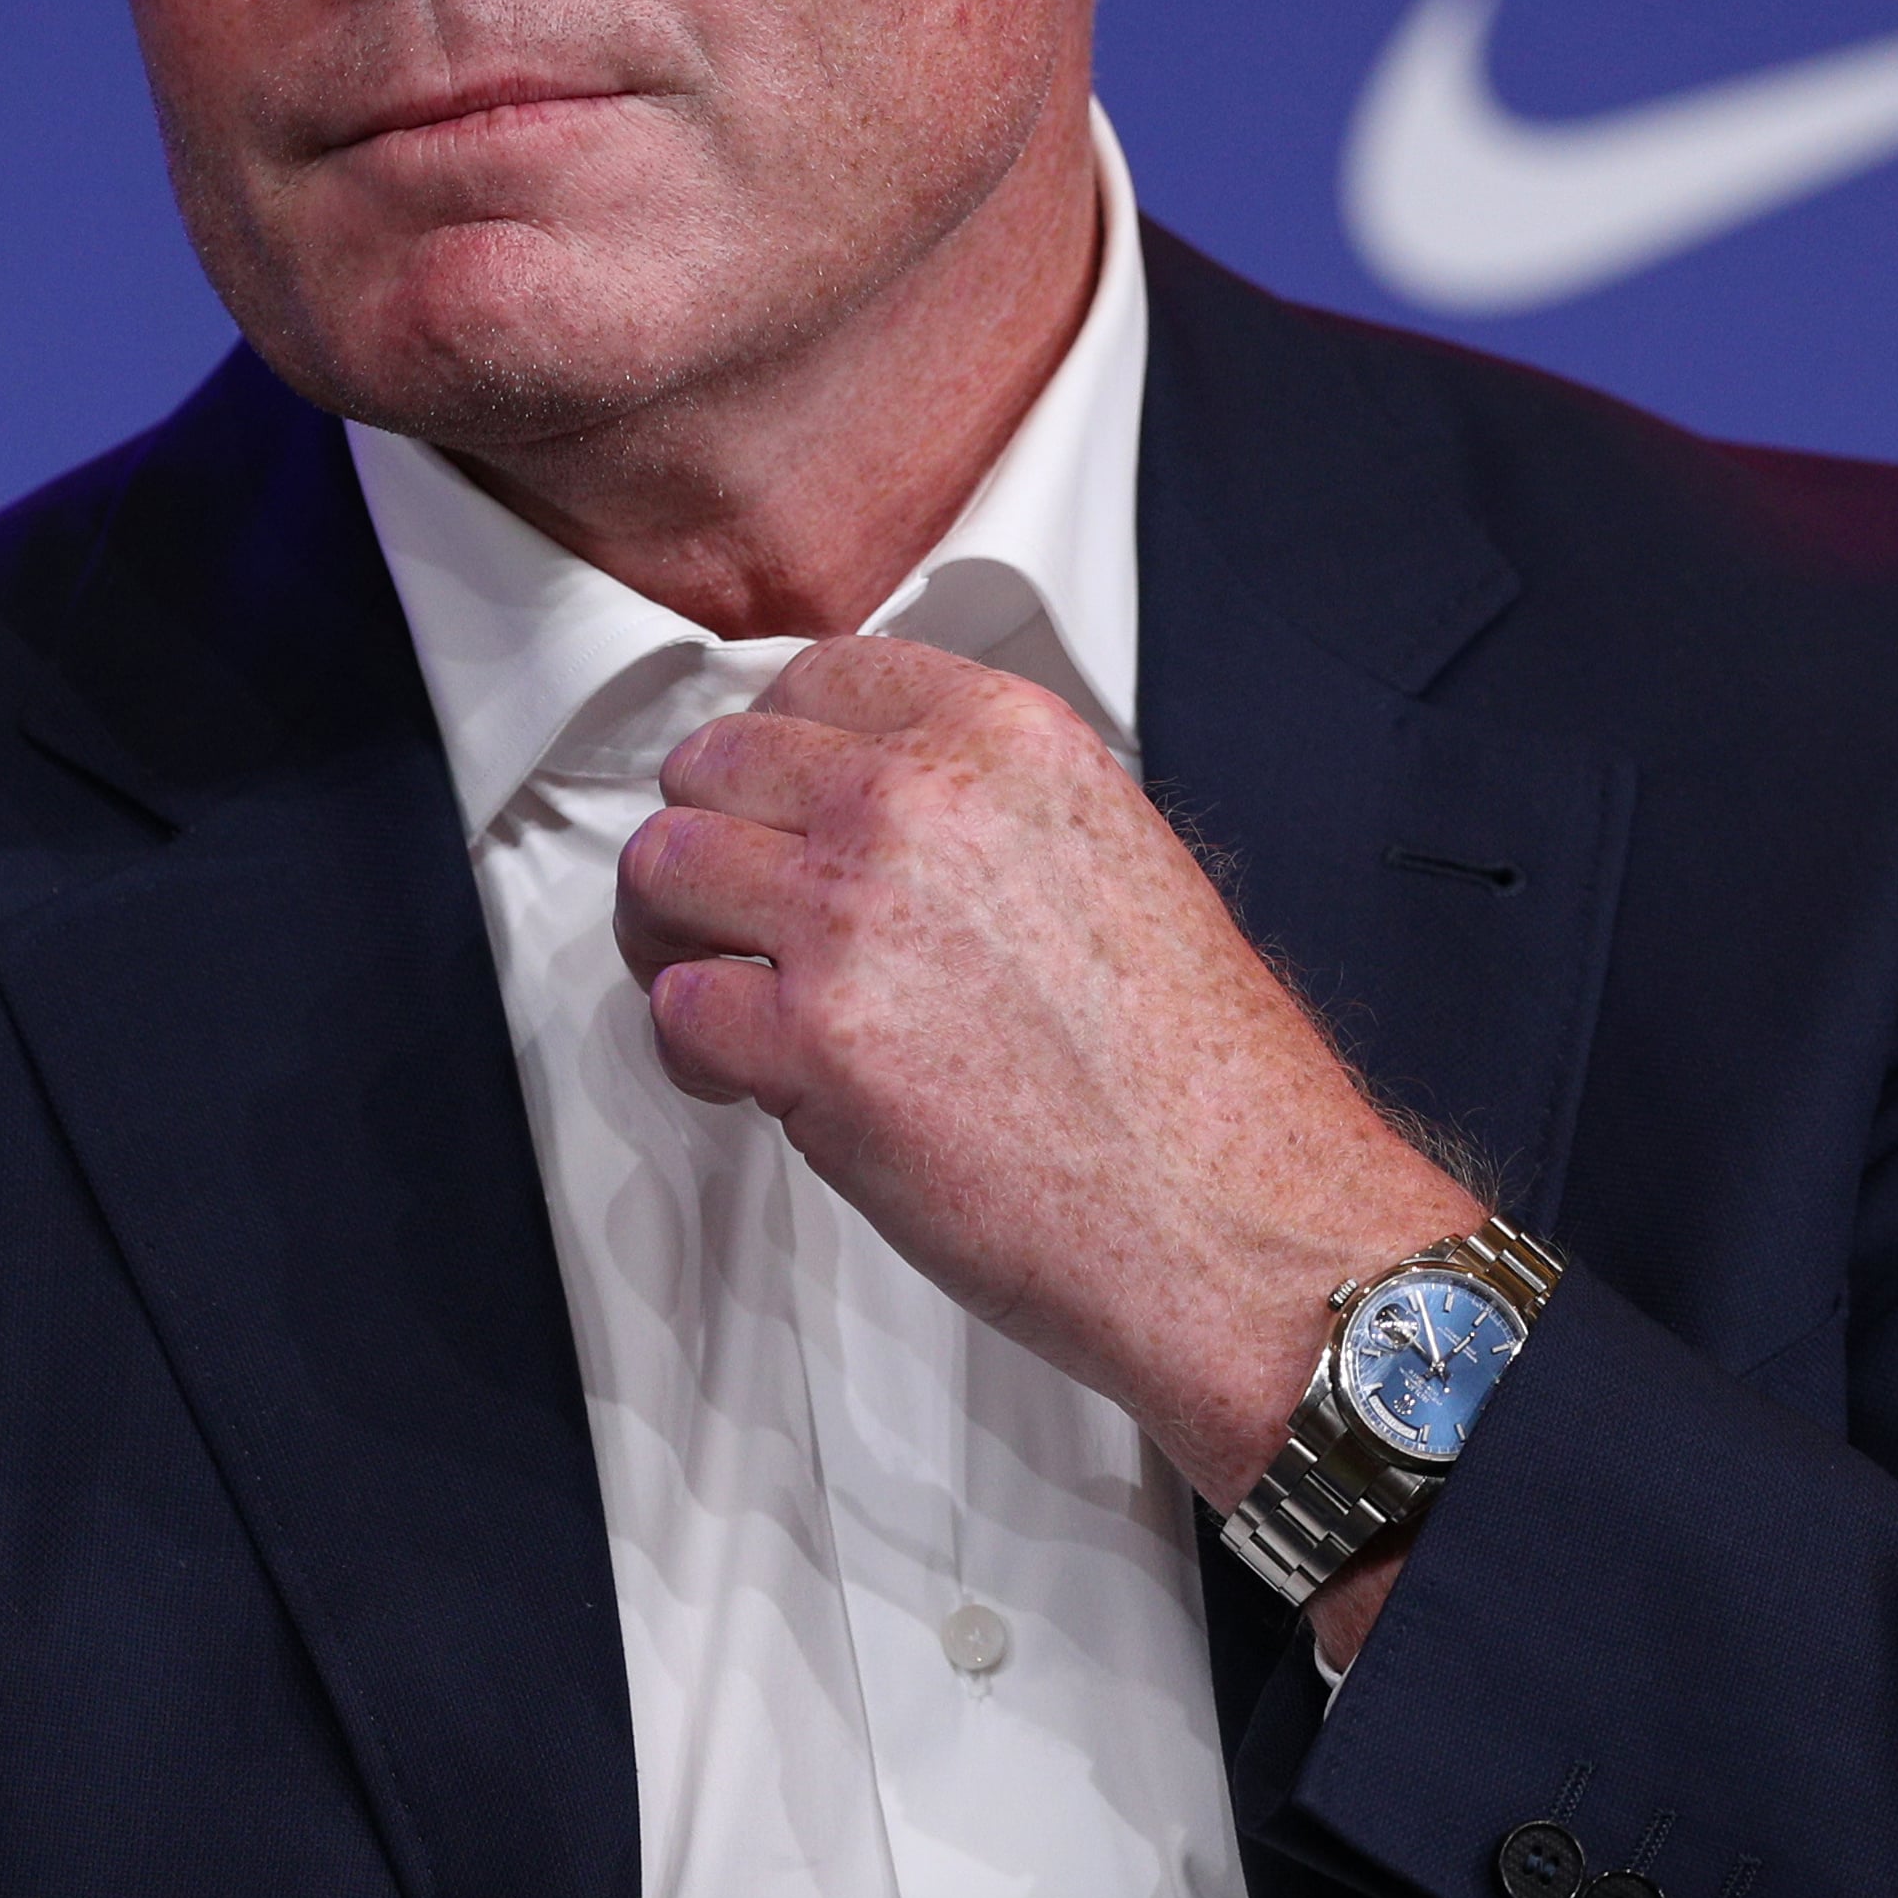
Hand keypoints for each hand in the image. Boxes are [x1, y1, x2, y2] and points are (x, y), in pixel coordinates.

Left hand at [616, 632, 1481, 1524]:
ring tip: (718, 985)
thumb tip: (872, 808)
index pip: (814, 678)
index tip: (769, 802)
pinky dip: (693, 1049)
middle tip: (726, 908)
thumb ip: (984, 806)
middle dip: (709, 835)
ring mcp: (852, 916)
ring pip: (663, 869)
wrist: (1235, 1218)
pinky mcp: (811, 1042)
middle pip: (715, 764)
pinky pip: (674, 1008)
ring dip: (674, 933)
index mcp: (1002, 736)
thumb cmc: (1197, 1074)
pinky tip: (747, 1078)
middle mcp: (916, 800)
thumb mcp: (1113, 853)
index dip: (772, 750)